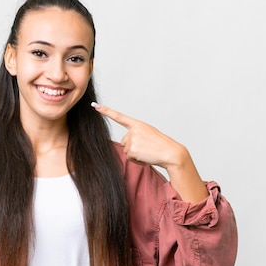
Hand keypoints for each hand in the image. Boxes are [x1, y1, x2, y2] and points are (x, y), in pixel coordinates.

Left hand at [92, 102, 207, 202]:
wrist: (171, 153)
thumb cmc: (161, 145)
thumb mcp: (148, 135)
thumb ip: (136, 135)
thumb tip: (127, 145)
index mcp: (138, 124)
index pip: (119, 117)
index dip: (106, 111)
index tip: (94, 105)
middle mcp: (133, 130)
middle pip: (124, 142)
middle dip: (133, 147)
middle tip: (147, 148)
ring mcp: (132, 139)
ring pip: (126, 150)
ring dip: (136, 154)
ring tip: (148, 152)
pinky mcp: (132, 149)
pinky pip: (130, 157)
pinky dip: (137, 160)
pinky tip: (146, 156)